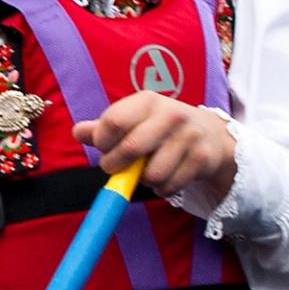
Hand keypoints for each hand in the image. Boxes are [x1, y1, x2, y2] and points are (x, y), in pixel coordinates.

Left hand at [79, 92, 234, 203]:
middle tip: (116, 166)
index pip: (114, 122)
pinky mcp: (201, 158)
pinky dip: (162, 188)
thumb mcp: (134, 119)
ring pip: (152, 174)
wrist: (211, 134)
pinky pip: (169, 186)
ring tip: (148, 169)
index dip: (102, 141)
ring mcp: (189, 136)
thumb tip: (78, 132)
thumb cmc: (161, 127)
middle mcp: (171, 114)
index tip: (104, 147)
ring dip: (144, 180)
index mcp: (148, 101)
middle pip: (131, 148)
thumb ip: (104, 127)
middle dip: (116, 164)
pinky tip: (166, 176)